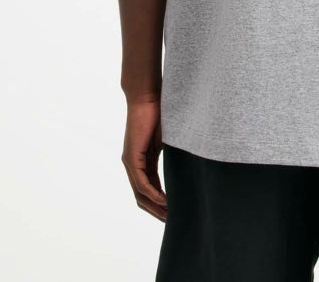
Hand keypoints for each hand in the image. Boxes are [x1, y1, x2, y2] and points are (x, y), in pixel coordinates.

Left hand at [121, 96, 167, 220]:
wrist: (147, 97)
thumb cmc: (159, 113)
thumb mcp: (167, 140)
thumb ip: (172, 155)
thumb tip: (188, 165)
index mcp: (142, 160)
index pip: (149, 188)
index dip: (160, 202)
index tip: (174, 211)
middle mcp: (133, 165)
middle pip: (142, 197)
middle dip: (157, 211)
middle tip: (172, 221)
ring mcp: (130, 162)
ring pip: (140, 194)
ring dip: (155, 207)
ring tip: (169, 216)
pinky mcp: (131, 158)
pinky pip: (142, 183)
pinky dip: (153, 194)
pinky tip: (165, 201)